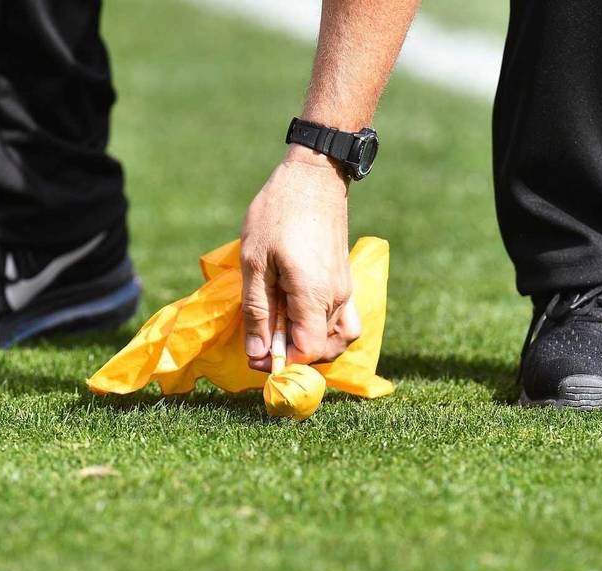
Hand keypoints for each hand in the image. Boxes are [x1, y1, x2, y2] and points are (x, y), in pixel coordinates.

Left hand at [241, 146, 362, 370]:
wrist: (315, 176)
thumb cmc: (278, 214)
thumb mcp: (255, 262)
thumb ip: (257, 312)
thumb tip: (257, 355)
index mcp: (314, 296)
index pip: (307, 352)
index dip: (280, 361)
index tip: (256, 354)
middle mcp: (337, 299)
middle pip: (322, 350)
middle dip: (292, 354)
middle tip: (262, 340)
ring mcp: (347, 291)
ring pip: (336, 340)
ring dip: (310, 344)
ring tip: (282, 330)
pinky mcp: (347, 282)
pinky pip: (344, 323)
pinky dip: (325, 331)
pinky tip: (301, 317)